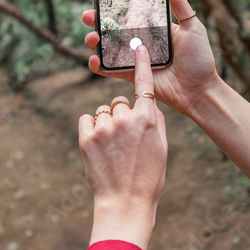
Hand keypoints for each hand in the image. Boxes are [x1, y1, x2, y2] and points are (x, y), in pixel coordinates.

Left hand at [78, 44, 168, 249]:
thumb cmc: (148, 178)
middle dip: (122, 115)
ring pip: (103, 111)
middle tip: (125, 140)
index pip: (144, 84)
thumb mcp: (162, 148)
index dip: (141, 63)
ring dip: (107, 123)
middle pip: (119, 102)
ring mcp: (104, 127)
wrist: (125, 204)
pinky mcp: (86, 137)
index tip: (138, 46)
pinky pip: (87, 119)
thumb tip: (149, 105)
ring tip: (113, 148)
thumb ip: (155, 122)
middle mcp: (125, 119)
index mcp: (147, 119)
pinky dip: (92, 127)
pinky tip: (99, 145)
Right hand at [82, 0, 219, 118]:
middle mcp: (141, 42)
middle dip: (97, 22)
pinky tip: (94, 59)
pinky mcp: (131, 76)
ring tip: (93, 38)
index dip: (113, 7)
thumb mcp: (192, 27)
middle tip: (88, 17)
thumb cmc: (200, 59)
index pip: (129, 14)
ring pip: (107, 48)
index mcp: (153, 28)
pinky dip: (98, 66)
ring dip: (94, 42)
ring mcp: (134, 59)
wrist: (199, 90)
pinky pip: (110, 71)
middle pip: (112, 29)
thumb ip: (180, 5)